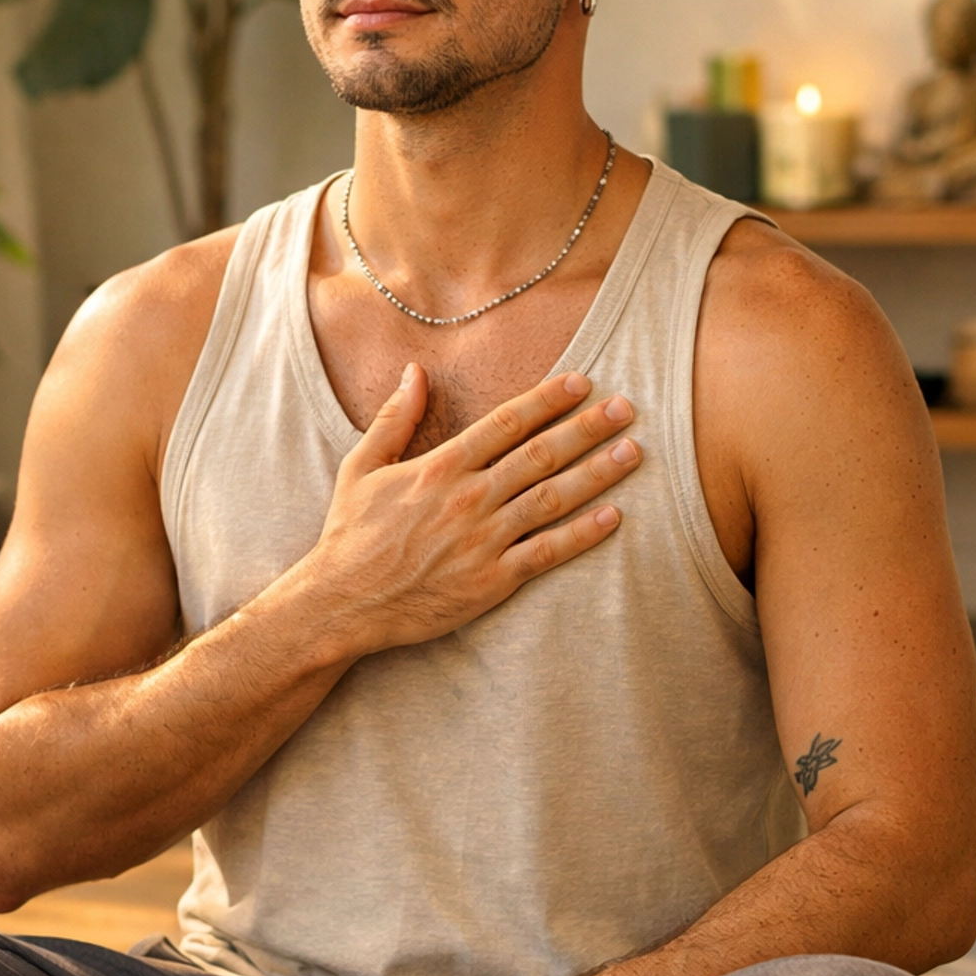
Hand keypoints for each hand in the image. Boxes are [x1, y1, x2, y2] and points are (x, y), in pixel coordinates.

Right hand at [303, 367, 640, 657]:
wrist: (342, 604)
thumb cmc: (350, 535)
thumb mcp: (360, 467)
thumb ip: (394, 418)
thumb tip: (414, 371)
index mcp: (439, 467)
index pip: (505, 423)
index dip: (547, 400)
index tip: (582, 382)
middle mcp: (468, 499)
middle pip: (540, 454)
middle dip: (587, 428)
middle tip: (626, 408)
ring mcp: (483, 541)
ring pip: (552, 499)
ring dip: (597, 474)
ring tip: (633, 453)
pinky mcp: (491, 581)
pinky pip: (547, 552)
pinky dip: (582, 535)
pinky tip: (613, 517)